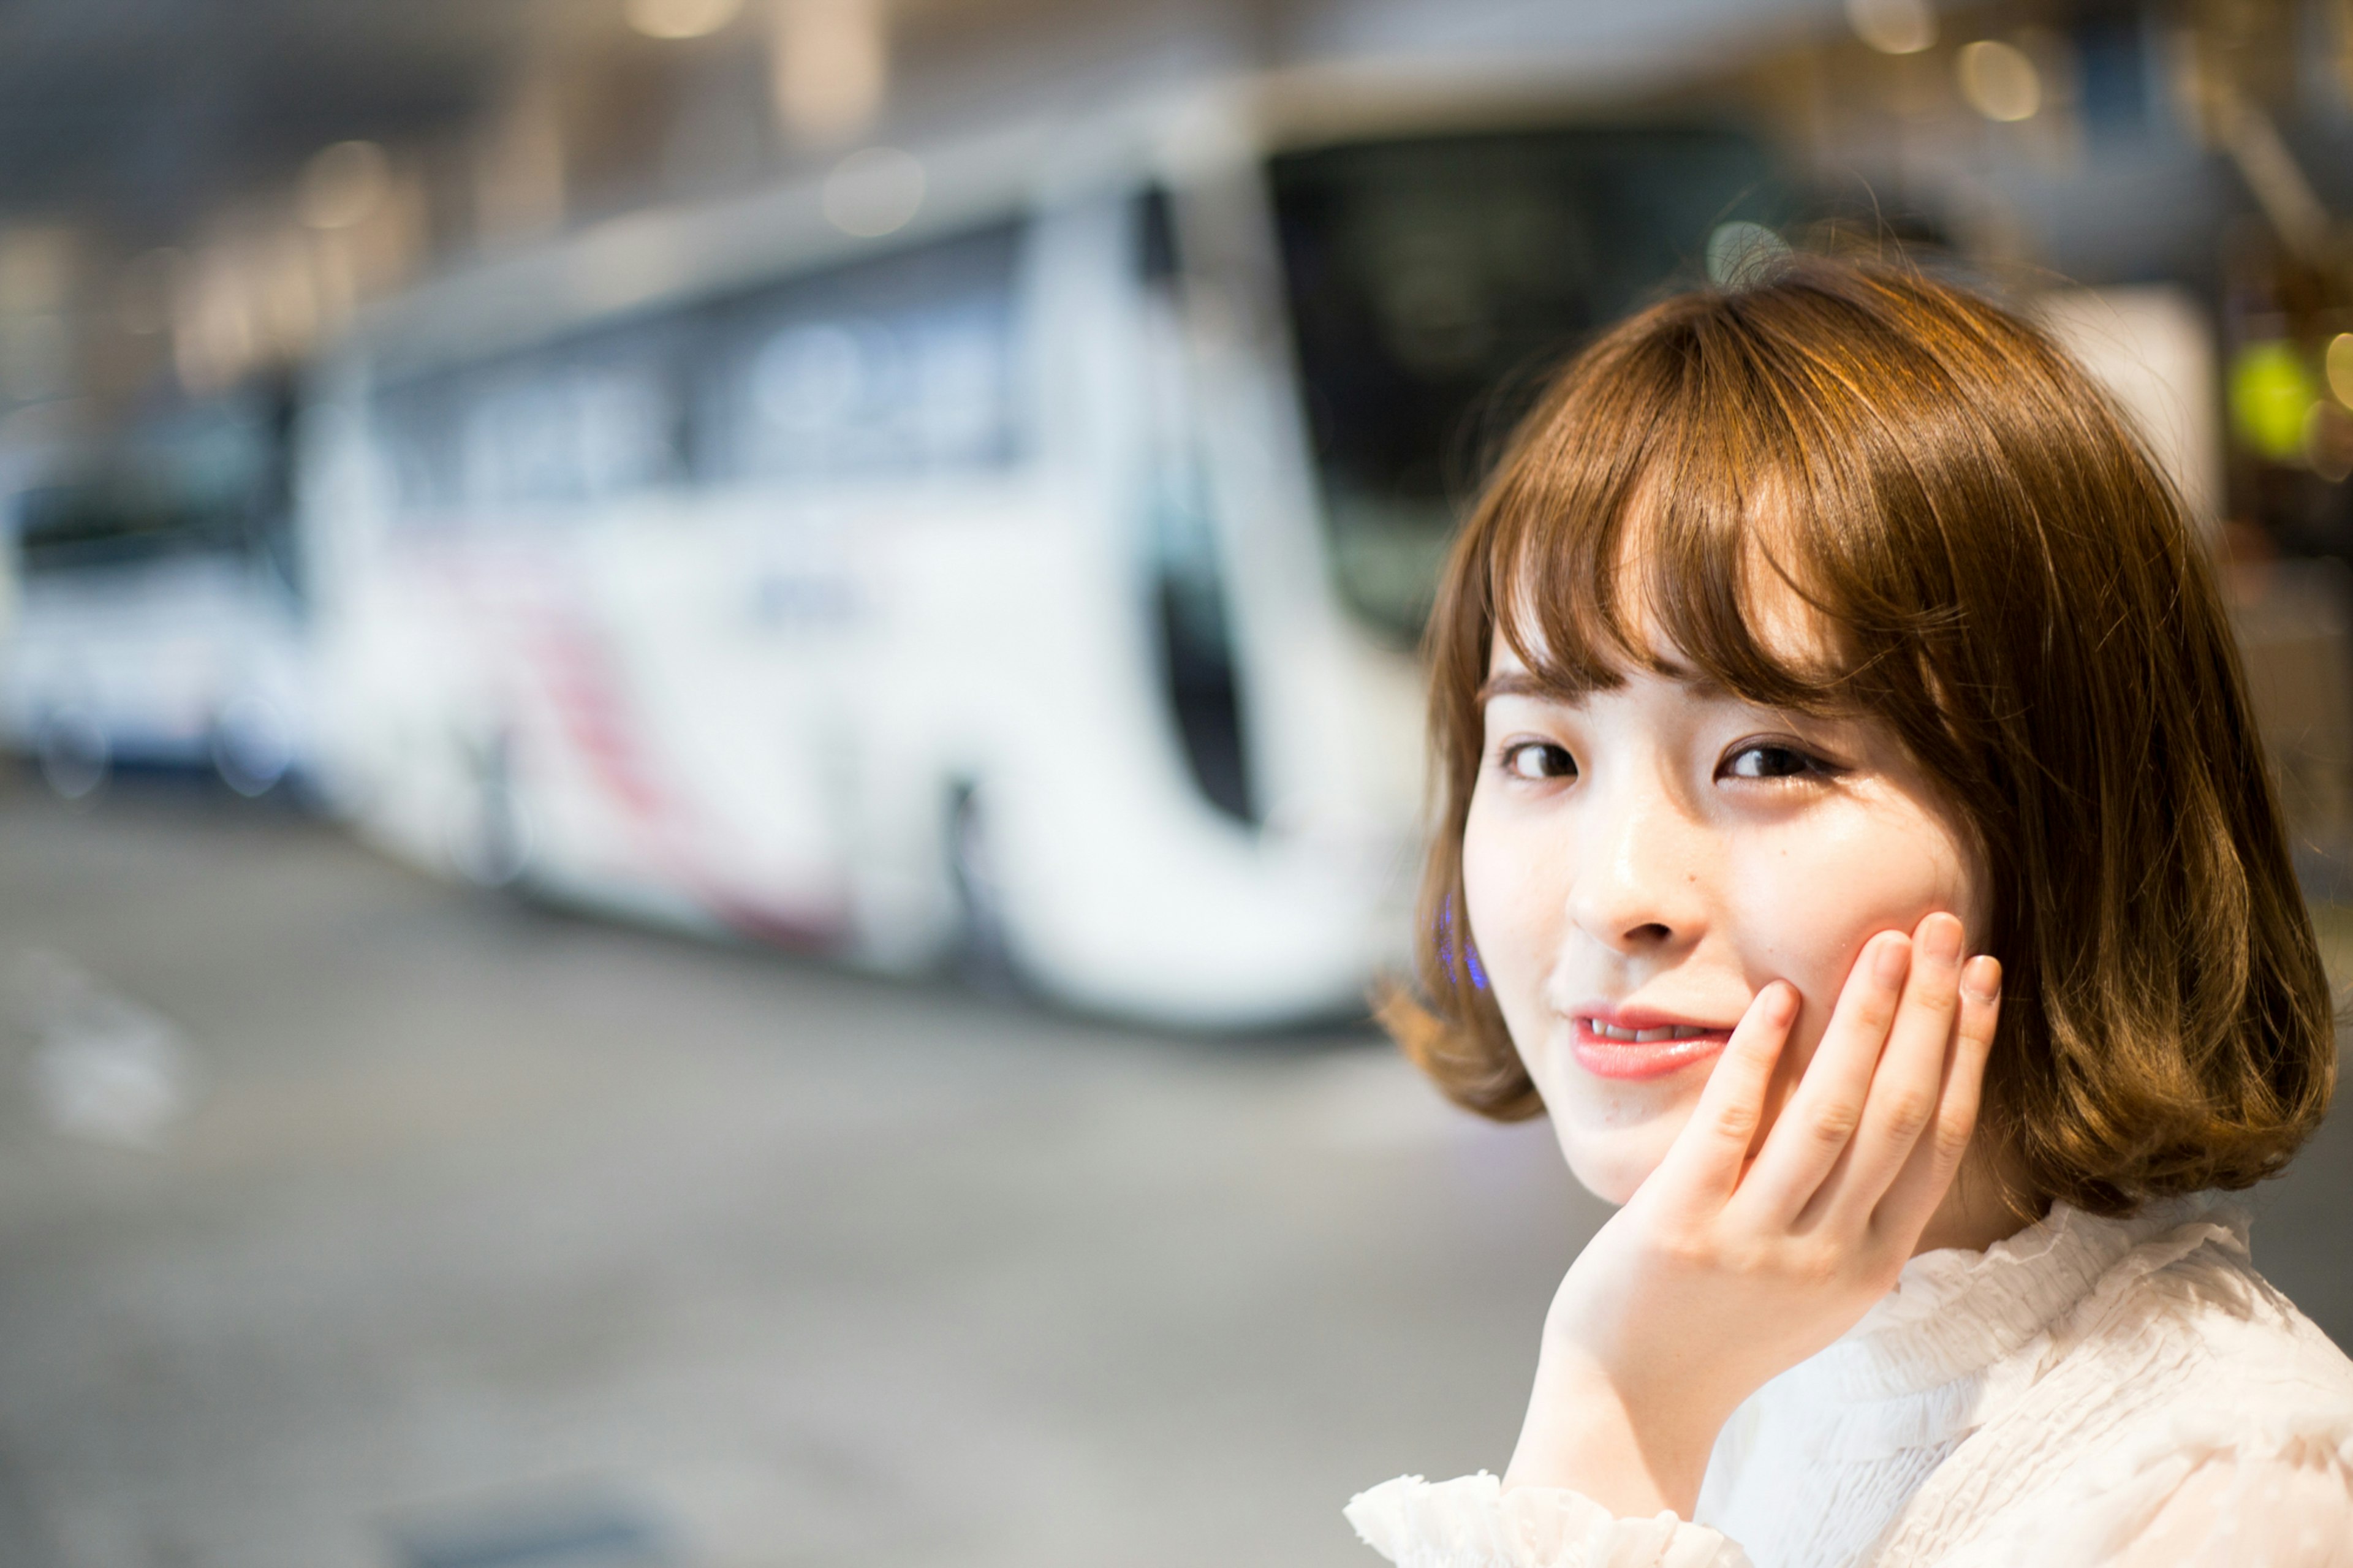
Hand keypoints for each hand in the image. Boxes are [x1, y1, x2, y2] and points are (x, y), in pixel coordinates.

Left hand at [1503, 912, 2001, 1517]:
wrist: (1631, 1400)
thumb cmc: (1720, 1324)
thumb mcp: (1815, 1279)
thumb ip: (1854, 1206)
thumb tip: (1887, 1096)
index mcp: (1872, 1264)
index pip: (1938, 1138)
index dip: (1965, 1050)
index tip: (1980, 974)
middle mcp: (1828, 1254)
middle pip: (1898, 1113)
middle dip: (1926, 1013)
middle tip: (1938, 927)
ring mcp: (1757, 1242)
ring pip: (1832, 1115)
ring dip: (1863, 1021)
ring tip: (1880, 944)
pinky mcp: (1683, 1227)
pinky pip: (1731, 1126)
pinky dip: (1759, 1057)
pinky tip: (1777, 999)